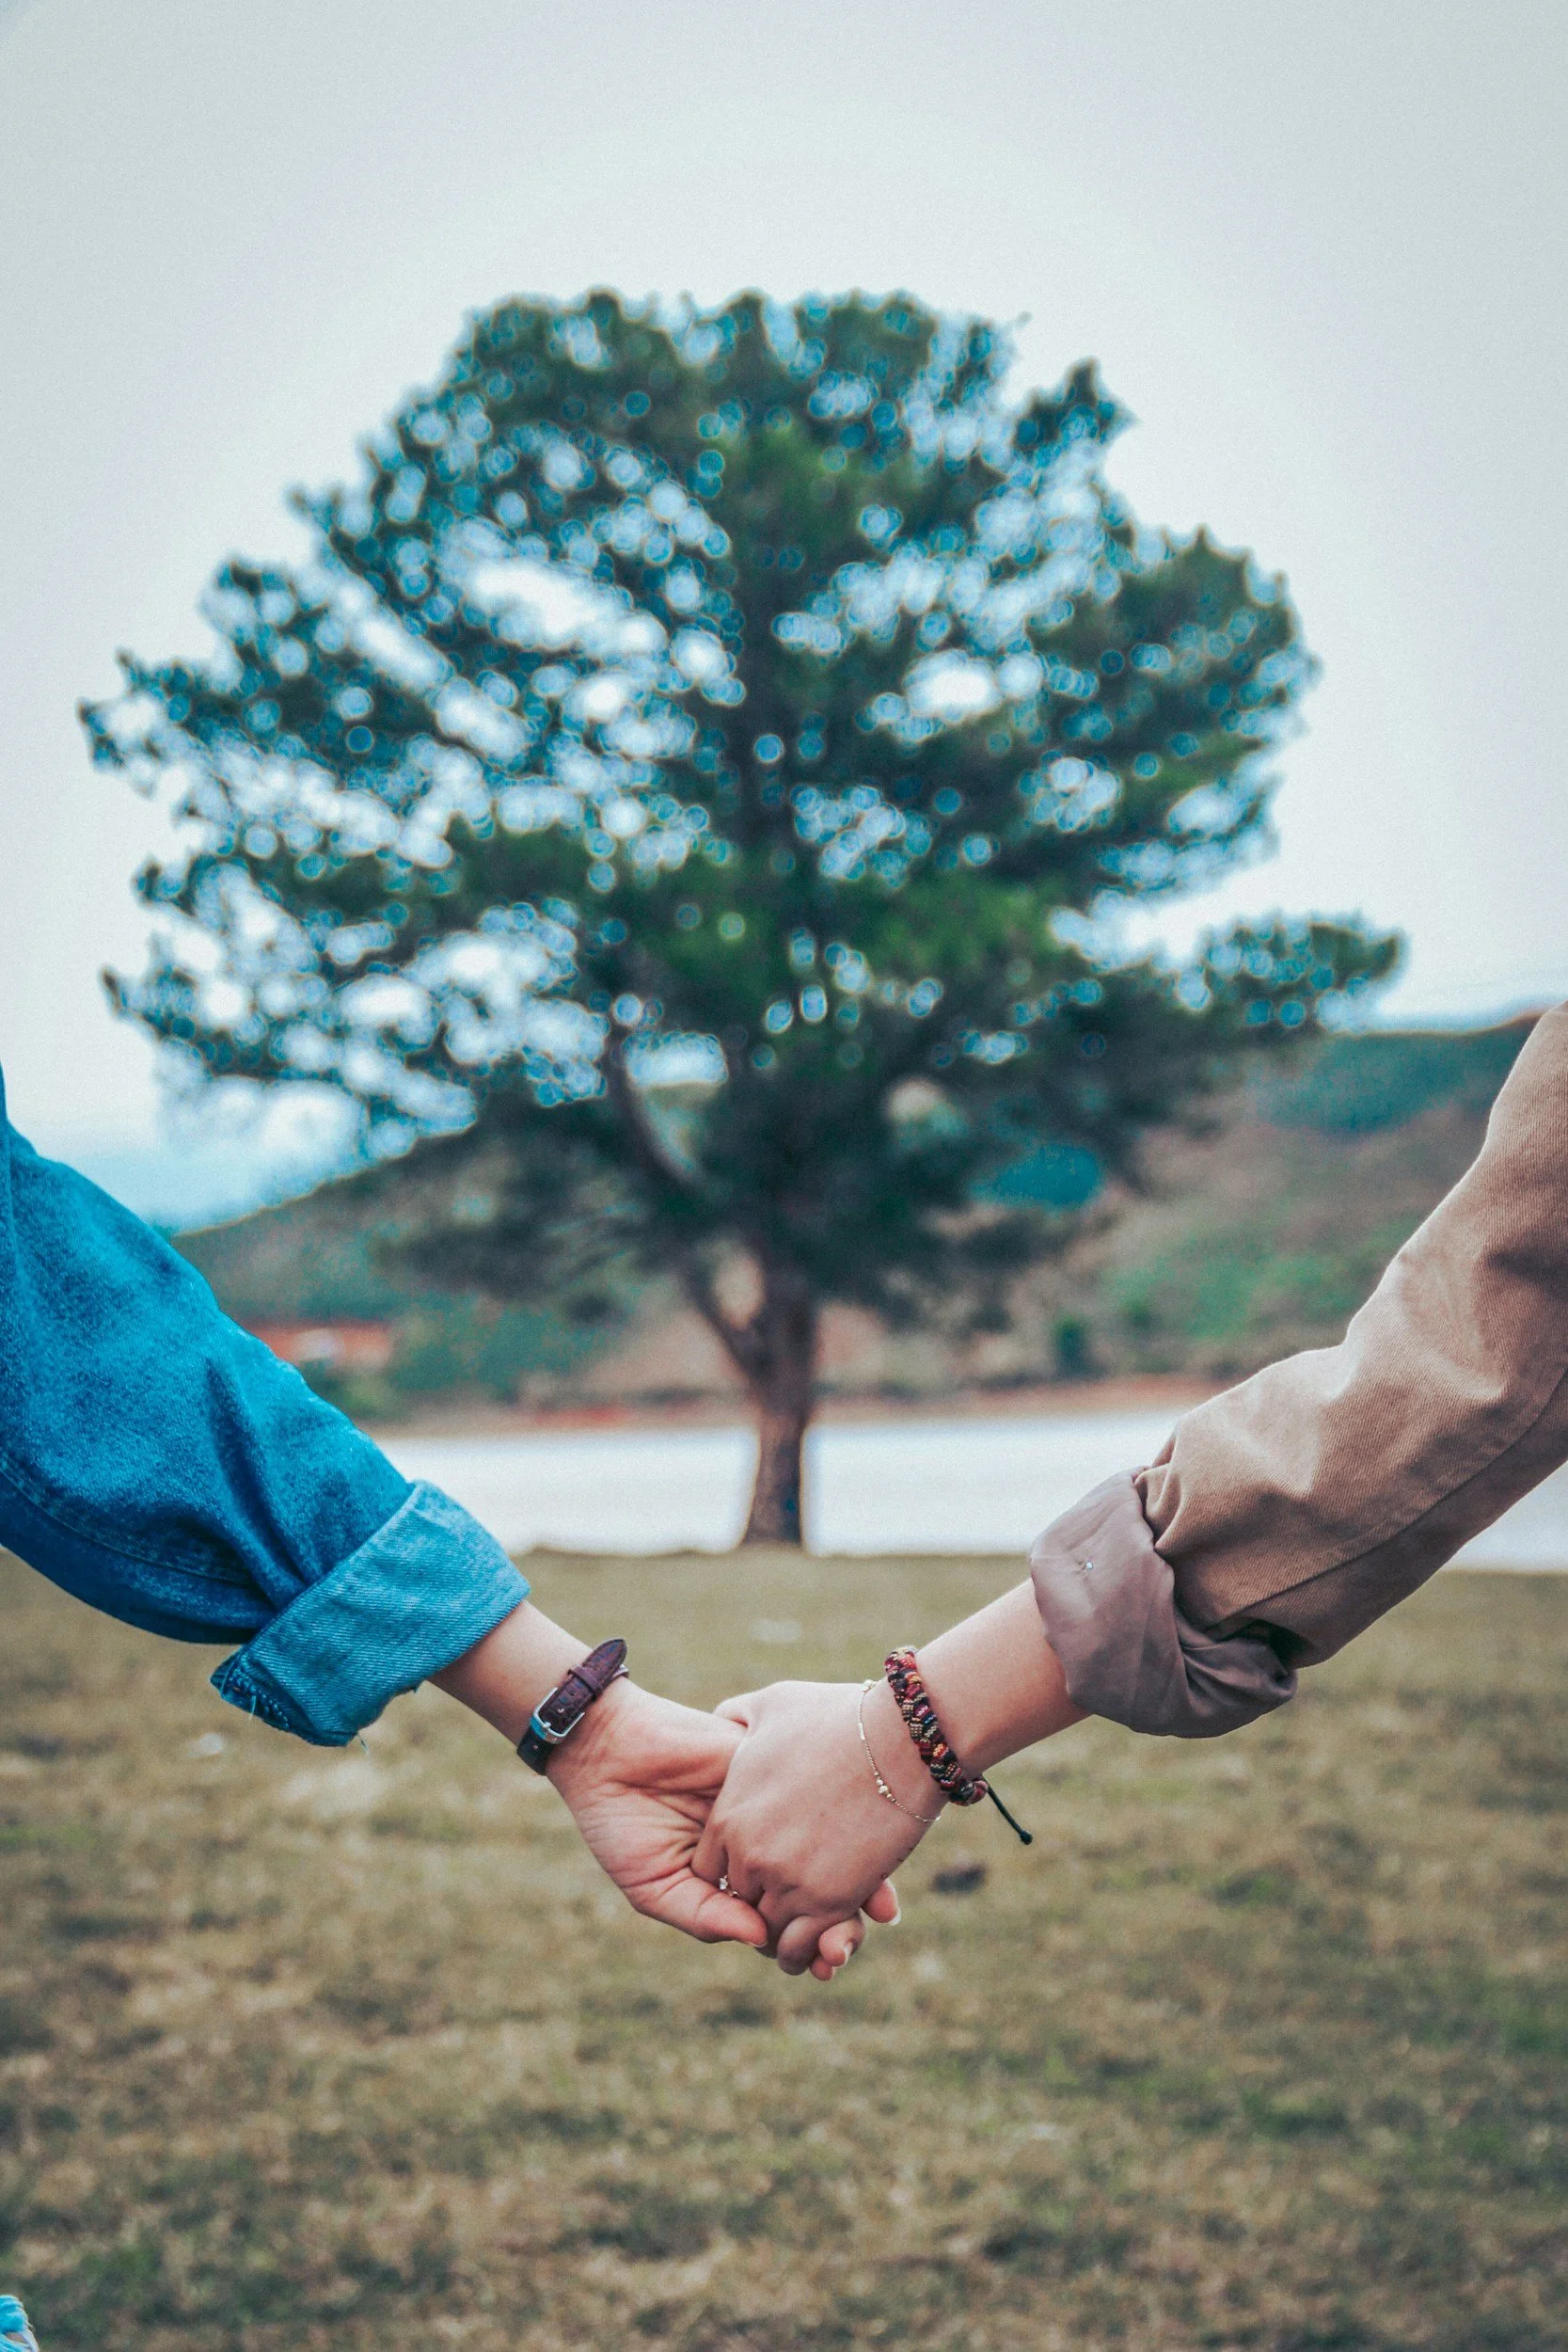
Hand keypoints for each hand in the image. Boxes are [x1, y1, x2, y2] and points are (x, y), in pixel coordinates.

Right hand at [433, 1601, 887, 1978]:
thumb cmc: (620, 1823)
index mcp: (736, 1876)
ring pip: (829, 1843)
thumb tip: (762, 1940)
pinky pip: (819, 1794)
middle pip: (816, 1884)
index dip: (809, 1943)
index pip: (784, 1916)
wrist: (607, 1751)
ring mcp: (774, 1804)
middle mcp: (763, 1842)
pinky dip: (846, 1823)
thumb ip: (704, 1914)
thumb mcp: (655, 1886)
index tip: (830, 1966)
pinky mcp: (774, 1767)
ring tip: (873, 1912)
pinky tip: (862, 1853)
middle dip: (841, 1919)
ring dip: (856, 1879)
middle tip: (851, 1945)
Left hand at [694, 1678, 938, 1973]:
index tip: (759, 1866)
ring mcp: (787, 1881)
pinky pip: (801, 1947)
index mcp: (729, 1815)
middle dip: (759, 1902)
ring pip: (768, 1933)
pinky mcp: (829, 1901)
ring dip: (783, 1935)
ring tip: (805, 1927)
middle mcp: (749, 1855)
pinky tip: (824, 1942)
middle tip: (785, 1899)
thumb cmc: (839, 1716)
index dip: (733, 1871)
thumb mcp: (772, 1705)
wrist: (900, 1738)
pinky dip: (808, 1952)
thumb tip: (724, 1720)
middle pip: (739, 1902)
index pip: (710, 1870)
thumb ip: (738, 1717)